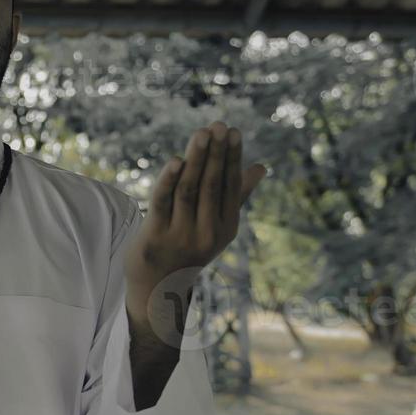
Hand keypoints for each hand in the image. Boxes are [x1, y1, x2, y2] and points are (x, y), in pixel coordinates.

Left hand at [125, 121, 266, 331]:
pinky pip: (162, 203)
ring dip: (196, 159)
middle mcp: (206, 234)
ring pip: (189, 190)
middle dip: (216, 154)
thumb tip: (261, 167)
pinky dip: (168, 180)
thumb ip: (236, 196)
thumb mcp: (216, 227)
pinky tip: (175, 160)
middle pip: (212, 186)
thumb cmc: (189, 249)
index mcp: (226, 228)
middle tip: (218, 126)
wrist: (157, 288)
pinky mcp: (155, 236)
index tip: (233, 131)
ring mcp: (181, 236)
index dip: (232, 159)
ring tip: (202, 133)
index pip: (231, 187)